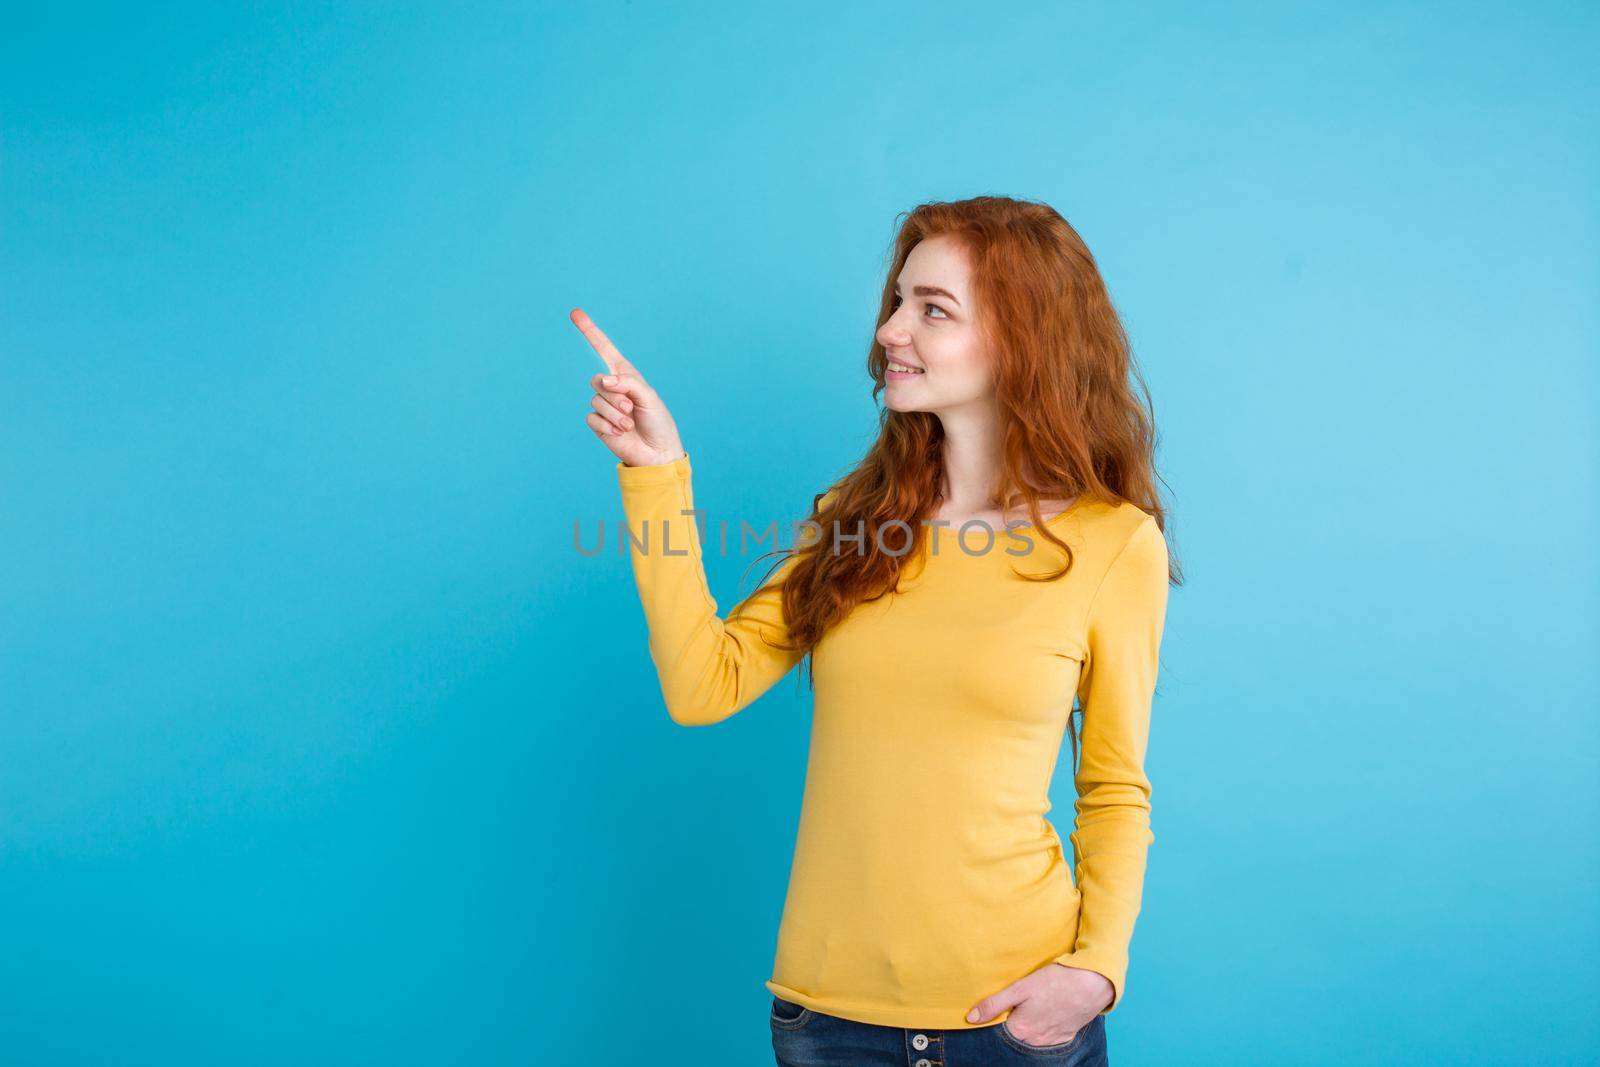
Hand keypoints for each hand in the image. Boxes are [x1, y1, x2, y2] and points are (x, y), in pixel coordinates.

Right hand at [570, 307, 685, 467]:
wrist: (657, 452)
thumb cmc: (658, 422)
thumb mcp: (649, 397)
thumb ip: (627, 384)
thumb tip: (603, 380)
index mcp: (626, 375)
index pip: (604, 349)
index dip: (590, 331)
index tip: (575, 313)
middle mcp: (612, 388)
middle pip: (597, 381)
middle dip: (616, 396)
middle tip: (632, 409)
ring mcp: (604, 406)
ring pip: (596, 401)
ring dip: (616, 414)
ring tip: (630, 424)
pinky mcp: (599, 424)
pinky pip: (593, 418)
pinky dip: (608, 426)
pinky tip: (620, 433)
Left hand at [965, 963, 1111, 1046]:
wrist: (1093, 983)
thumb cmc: (1055, 981)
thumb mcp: (1020, 988)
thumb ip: (995, 1004)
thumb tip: (971, 1018)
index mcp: (1020, 1029)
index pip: (999, 1030)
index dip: (996, 1017)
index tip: (999, 1005)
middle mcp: (1035, 1040)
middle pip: (1016, 1033)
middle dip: (1014, 1020)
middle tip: (1021, 1001)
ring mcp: (1052, 1040)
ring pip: (1032, 1036)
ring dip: (1030, 1023)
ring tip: (1036, 1003)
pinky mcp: (1065, 1036)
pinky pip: (1048, 1035)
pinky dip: (1045, 1025)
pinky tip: (1048, 1009)